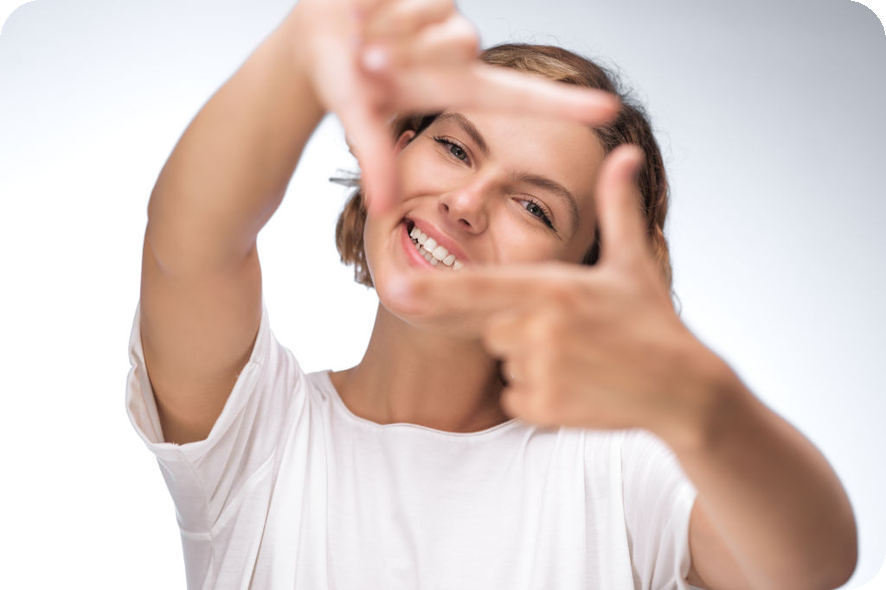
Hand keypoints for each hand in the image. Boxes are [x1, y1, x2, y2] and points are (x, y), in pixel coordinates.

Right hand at [292, 0, 619, 210]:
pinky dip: (377, 3)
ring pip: (431, 15)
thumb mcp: (359, 118)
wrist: (316, 37)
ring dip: (387, 27)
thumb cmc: (344, 80)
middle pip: (456, 46)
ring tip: (361, 34)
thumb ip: (376, 157)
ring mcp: (446, 14)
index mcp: (457, 88)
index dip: (563, 106)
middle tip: (365, 59)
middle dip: (402, 54)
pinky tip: (363, 8)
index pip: (520, 97)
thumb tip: (384, 208)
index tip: (607, 110)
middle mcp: (460, 51)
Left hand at [393, 146, 716, 435]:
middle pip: (490, 326)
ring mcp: (541, 371)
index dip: (437, 288)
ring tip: (579, 359)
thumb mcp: (633, 263)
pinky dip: (537, 395)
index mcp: (554, 287)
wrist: (683, 389)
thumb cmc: (653, 322)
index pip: (481, 286)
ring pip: (504, 363)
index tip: (397, 288)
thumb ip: (616, 207)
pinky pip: (514, 396)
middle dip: (519, 328)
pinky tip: (577, 387)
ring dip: (530, 362)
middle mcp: (540, 328)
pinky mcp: (544, 408)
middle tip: (568, 332)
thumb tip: (625, 153)